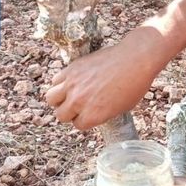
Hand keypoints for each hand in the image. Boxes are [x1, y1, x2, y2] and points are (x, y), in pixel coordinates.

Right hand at [45, 27, 166, 129]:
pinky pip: (55, 81)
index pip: (77, 125)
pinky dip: (60, 83)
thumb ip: (102, 113)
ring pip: (50, 99)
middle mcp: (79, 101)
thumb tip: (92, 113)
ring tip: (69, 95)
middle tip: (78, 106)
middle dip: (69, 112)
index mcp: (93, 115)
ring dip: (59, 99)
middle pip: (60, 115)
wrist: (135, 60)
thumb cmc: (134, 84)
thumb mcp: (121, 108)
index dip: (84, 120)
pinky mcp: (71, 69)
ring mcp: (73, 84)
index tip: (88, 114)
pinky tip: (70, 82)